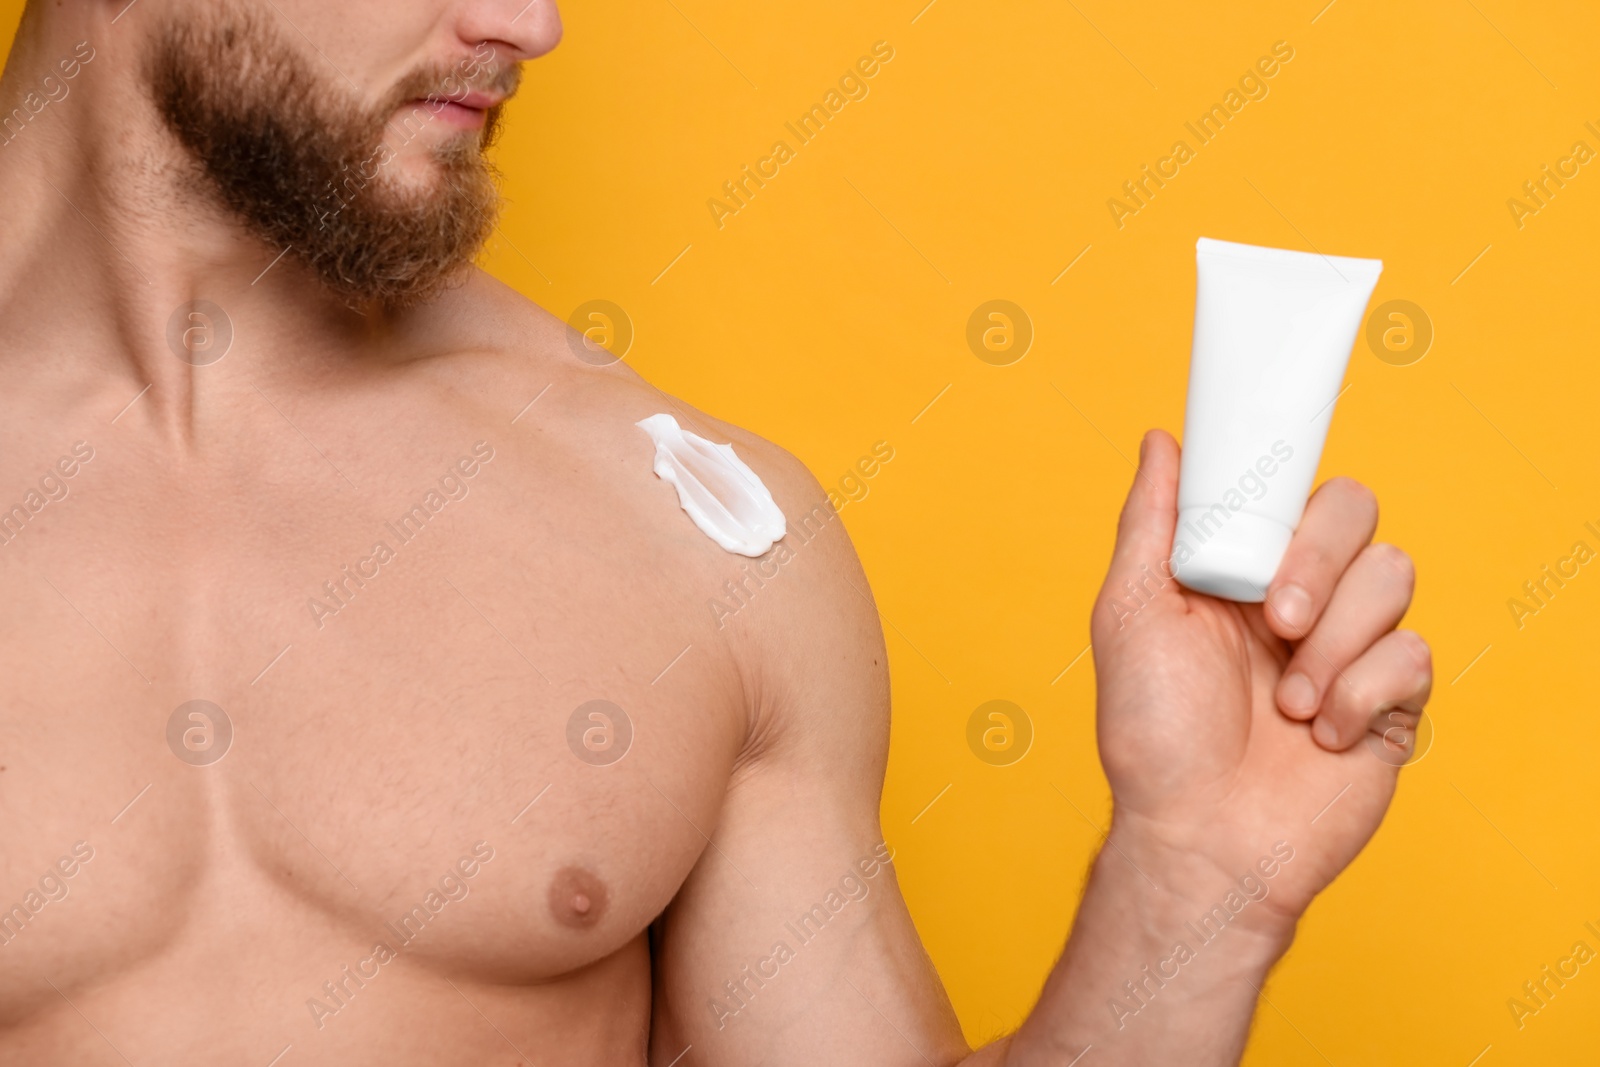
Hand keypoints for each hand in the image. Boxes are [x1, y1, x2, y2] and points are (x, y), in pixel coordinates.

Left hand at [1089, 429, 1431, 942]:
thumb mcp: (1131, 615)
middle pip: (1358, 514)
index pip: (1294, 491)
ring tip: (1287, 701)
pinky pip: (1412, 654)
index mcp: (1243, 571)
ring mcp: (1350, 648)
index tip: (1262, 541)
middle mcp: (1302, 599)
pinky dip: (1361, 695)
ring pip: (1395, 576)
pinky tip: (1321, 736)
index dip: (1289, 502)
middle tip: (1273, 624)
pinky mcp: (1393, 702)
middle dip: (1318, 564)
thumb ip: (1152, 524)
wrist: (1201, 838)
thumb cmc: (1153, 735)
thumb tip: (1160, 442)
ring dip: (1334, 642)